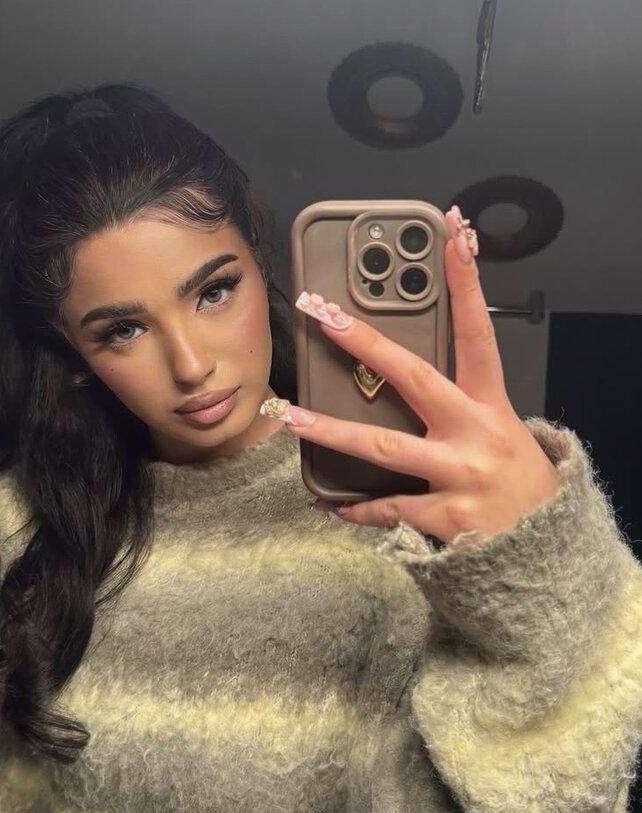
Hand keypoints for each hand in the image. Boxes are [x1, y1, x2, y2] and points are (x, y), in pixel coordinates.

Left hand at [264, 209, 560, 546]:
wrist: (547, 552)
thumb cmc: (518, 488)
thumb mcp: (503, 434)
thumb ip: (462, 408)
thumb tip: (408, 382)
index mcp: (491, 407)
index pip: (478, 333)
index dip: (467, 283)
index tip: (455, 236)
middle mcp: (473, 435)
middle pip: (413, 377)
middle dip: (365, 342)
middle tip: (324, 315)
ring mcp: (458, 476)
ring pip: (382, 446)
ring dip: (330, 431)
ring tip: (291, 417)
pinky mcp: (444, 518)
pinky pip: (386, 508)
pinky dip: (354, 509)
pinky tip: (328, 503)